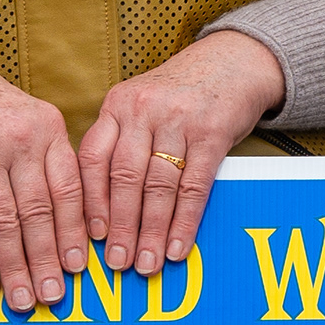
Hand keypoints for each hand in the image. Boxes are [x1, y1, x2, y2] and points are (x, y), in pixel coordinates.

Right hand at [0, 45, 82, 308]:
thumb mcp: (29, 119)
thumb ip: (49, 160)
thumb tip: (71, 221)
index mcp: (50, 130)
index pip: (70, 190)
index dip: (75, 232)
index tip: (79, 267)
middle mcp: (22, 141)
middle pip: (41, 212)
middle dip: (48, 259)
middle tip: (54, 296)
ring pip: (7, 221)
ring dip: (15, 266)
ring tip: (22, 299)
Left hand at [78, 31, 284, 278]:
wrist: (233, 62)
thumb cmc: (182, 94)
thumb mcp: (141, 106)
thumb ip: (121, 143)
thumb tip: (103, 208)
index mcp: (117, 105)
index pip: (93, 160)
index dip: (91, 202)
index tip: (92, 237)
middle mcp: (142, 109)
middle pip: (124, 178)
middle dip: (121, 226)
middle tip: (118, 262)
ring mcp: (178, 119)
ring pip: (158, 186)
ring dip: (151, 230)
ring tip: (147, 262)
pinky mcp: (212, 131)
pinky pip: (194, 186)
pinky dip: (184, 221)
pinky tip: (177, 245)